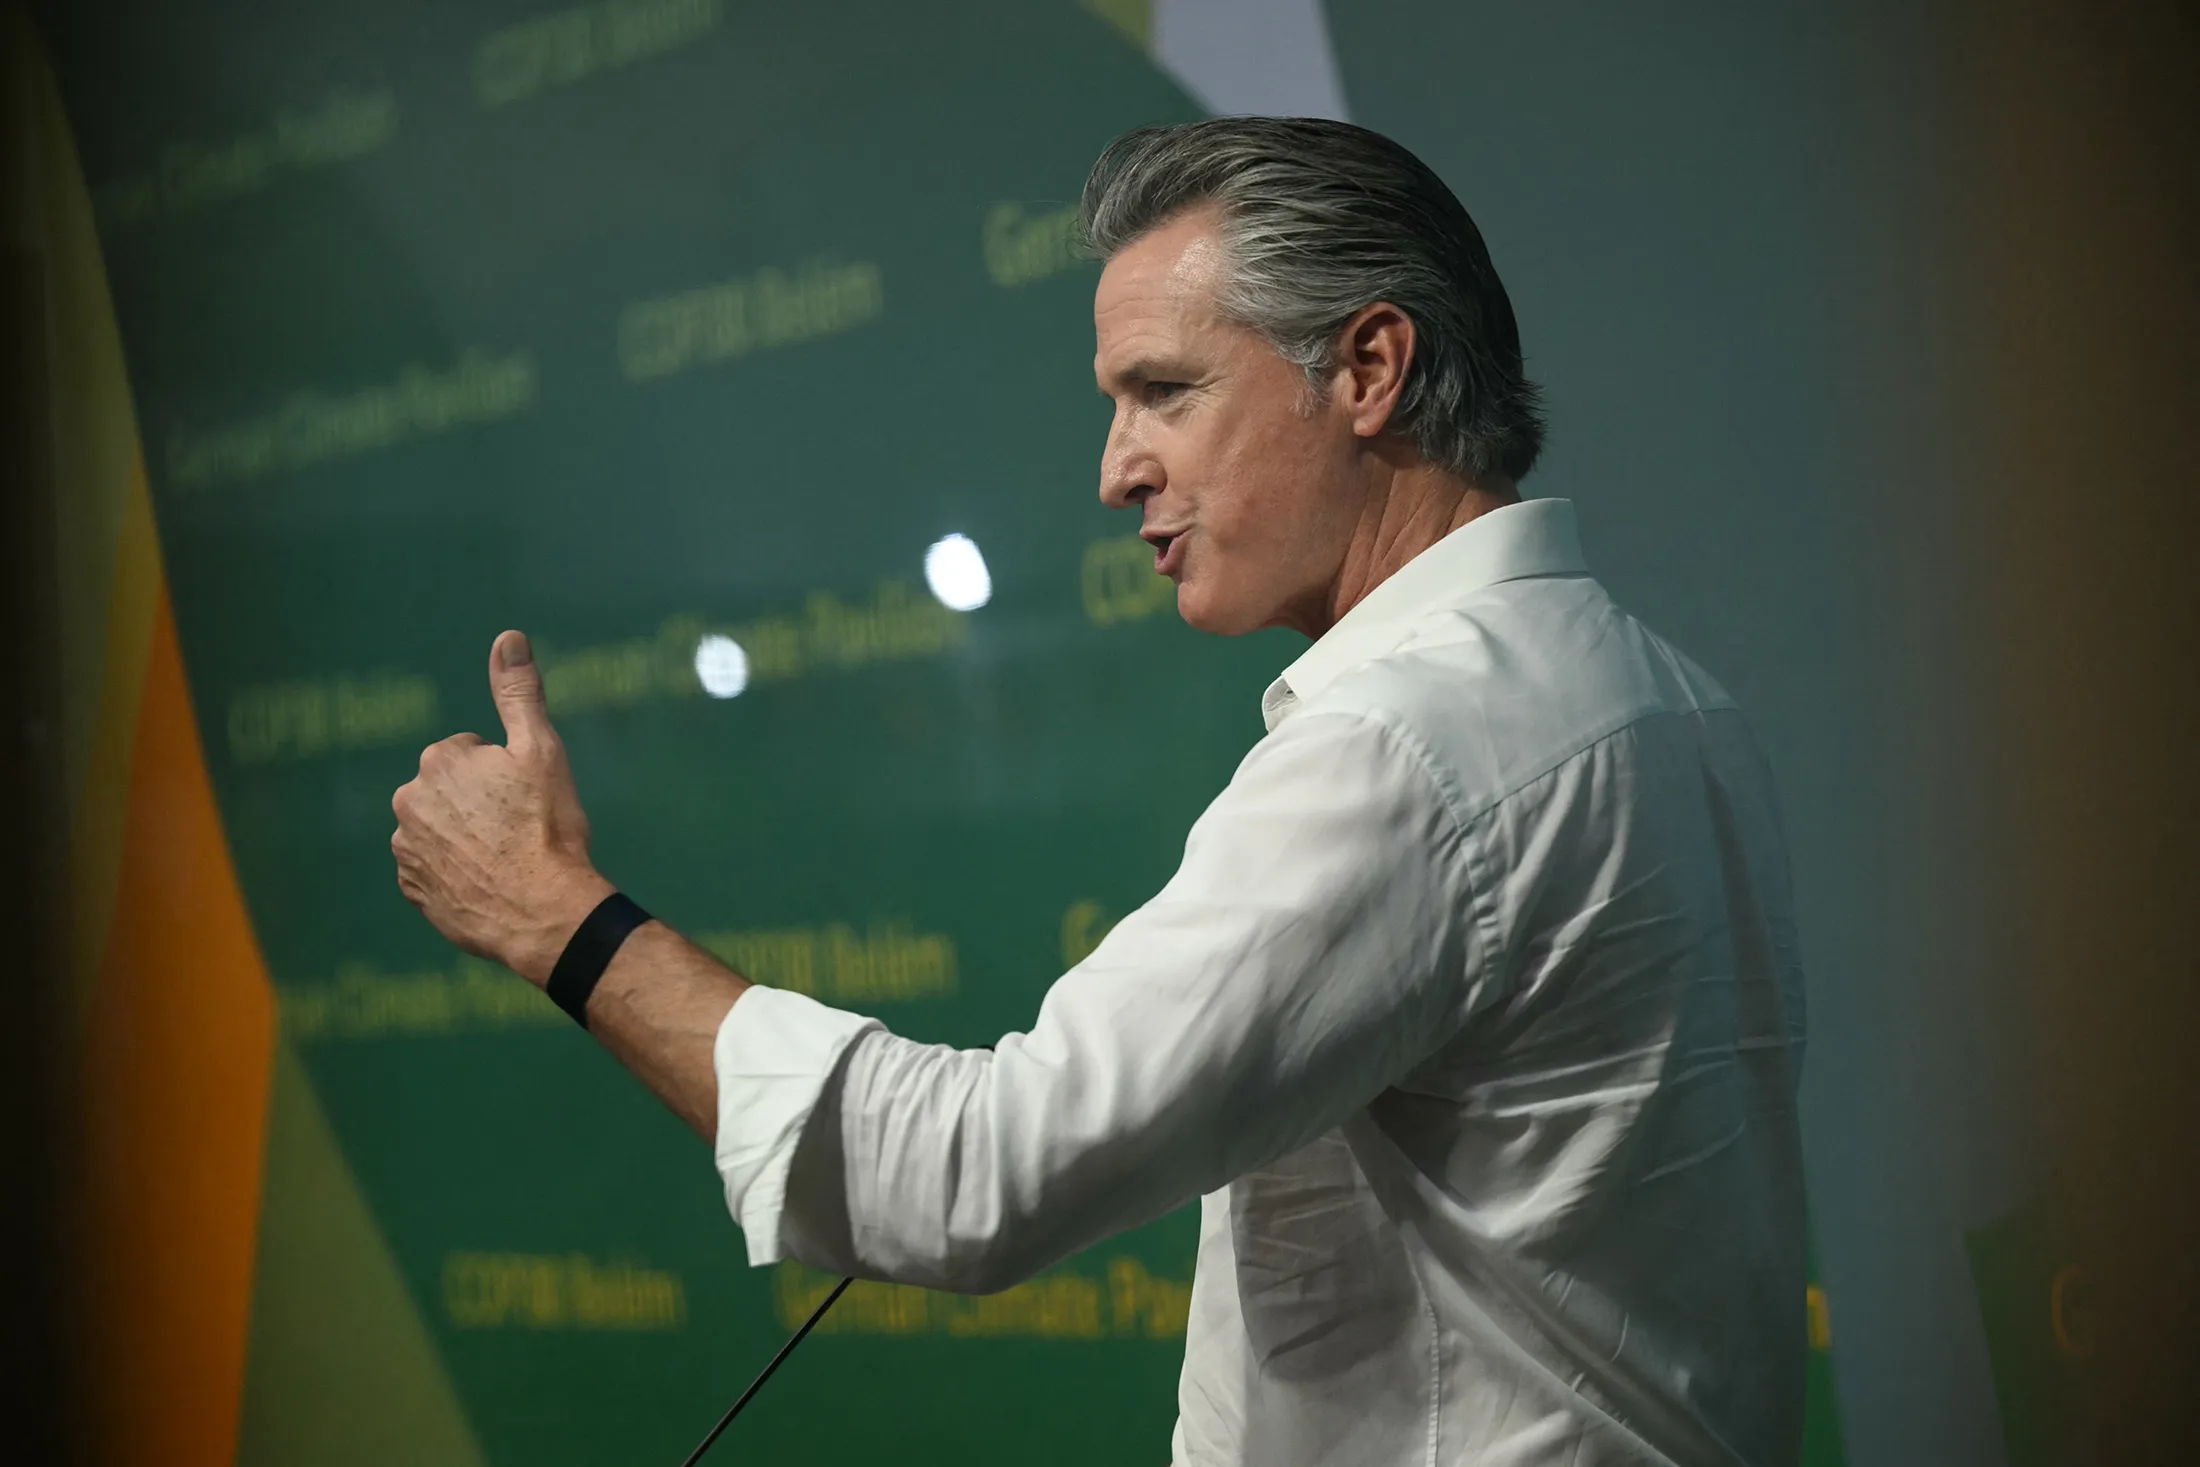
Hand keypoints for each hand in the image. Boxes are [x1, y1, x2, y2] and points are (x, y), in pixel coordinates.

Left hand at [391, 630, 614, 983]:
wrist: (543, 912)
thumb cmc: (547, 827)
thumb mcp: (542, 750)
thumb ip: (518, 692)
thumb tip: (507, 637)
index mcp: (439, 760)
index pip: (473, 755)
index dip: (507, 776)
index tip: (527, 800)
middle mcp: (409, 800)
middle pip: (453, 792)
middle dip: (481, 804)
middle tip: (519, 829)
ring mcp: (406, 850)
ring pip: (443, 830)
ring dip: (467, 839)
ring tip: (505, 859)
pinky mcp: (411, 891)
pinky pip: (434, 871)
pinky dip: (457, 874)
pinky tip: (489, 883)